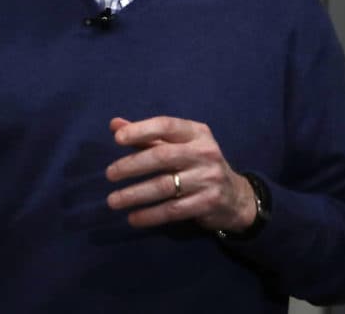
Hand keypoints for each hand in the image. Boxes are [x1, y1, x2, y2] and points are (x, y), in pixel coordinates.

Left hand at [105, 116, 256, 232]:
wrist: (235, 196)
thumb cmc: (197, 164)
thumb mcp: (178, 145)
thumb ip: (146, 136)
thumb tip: (114, 124)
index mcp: (196, 132)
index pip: (166, 125)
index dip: (141, 130)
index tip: (117, 139)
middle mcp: (205, 152)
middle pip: (162, 157)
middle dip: (131, 165)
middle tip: (109, 174)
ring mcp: (209, 178)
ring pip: (164, 186)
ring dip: (135, 194)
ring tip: (113, 201)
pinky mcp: (209, 203)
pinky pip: (173, 210)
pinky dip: (150, 215)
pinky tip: (133, 218)